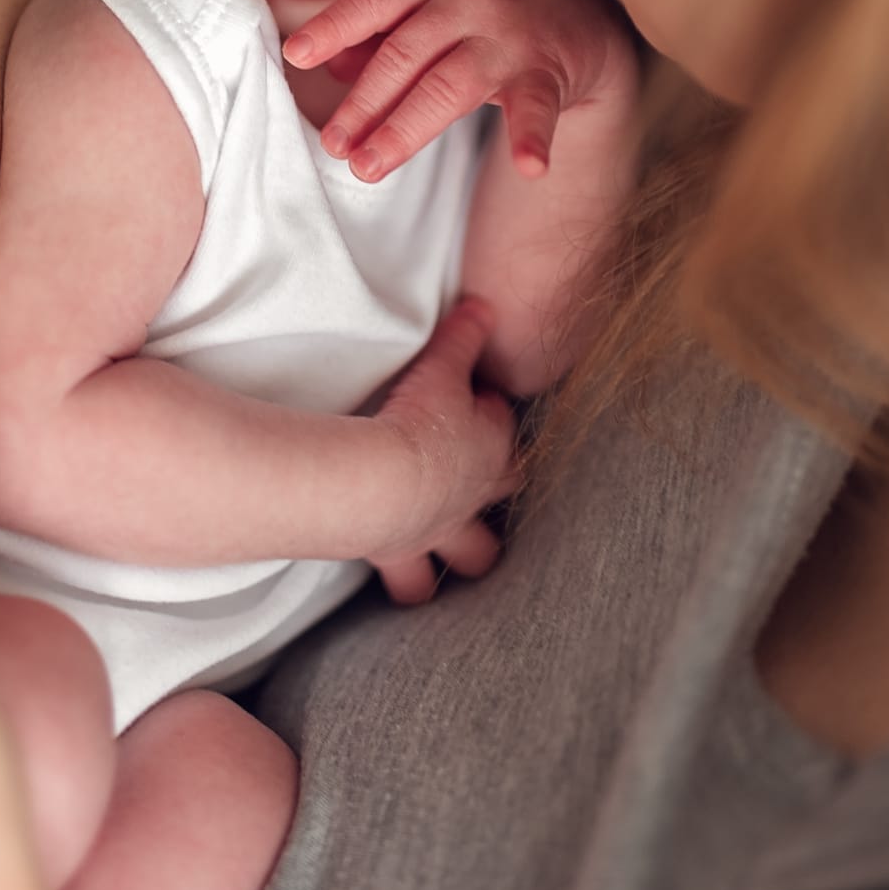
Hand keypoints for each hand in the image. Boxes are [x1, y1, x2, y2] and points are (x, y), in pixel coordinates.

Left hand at [285, 0, 632, 182]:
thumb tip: (328, 64)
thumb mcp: (434, 9)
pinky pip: (536, 108)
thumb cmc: (488, 15)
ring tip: (368, 167)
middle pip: (406, 52)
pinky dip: (532, 137)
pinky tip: (529, 167)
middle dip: (364, 102)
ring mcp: (511, 37)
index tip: (297, 55)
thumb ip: (383, 35)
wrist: (584, 19)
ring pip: (451, 84)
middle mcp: (471, 0)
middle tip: (332, 145)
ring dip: (405, 129)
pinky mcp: (547, 74)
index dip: (336, 25)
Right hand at [372, 297, 518, 605]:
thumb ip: (463, 335)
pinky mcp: (403, 556)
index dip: (491, 415)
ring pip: (473, 558)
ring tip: (450, 550)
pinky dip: (407, 583)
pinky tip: (400, 581)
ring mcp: (442, 533)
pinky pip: (411, 584)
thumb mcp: (441, 367)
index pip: (505, 430)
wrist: (383, 483)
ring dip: (465, 555)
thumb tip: (484, 305)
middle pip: (504, 503)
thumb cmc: (420, 423)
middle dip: (499, 496)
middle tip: (477, 484)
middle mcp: (474, 498)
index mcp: (492, 451)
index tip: (472, 400)